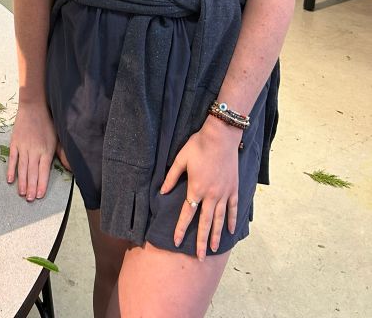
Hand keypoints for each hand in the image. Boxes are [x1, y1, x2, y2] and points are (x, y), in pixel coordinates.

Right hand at [7, 100, 56, 201]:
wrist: (34, 106)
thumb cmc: (48, 122)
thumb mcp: (58, 137)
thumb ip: (62, 153)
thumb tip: (70, 167)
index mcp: (46, 150)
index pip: (44, 171)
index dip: (42, 184)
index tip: (40, 195)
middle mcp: (34, 150)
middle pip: (32, 172)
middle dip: (31, 187)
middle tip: (30, 200)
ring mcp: (23, 147)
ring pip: (22, 168)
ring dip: (22, 182)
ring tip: (22, 193)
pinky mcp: (15, 143)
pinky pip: (12, 159)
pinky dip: (11, 170)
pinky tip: (10, 180)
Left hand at [160, 115, 241, 260]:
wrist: (221, 137)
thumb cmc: (198, 146)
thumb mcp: (181, 159)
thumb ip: (171, 177)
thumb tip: (161, 191)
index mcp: (196, 189)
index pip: (187, 214)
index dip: (181, 228)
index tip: (177, 241)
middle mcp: (211, 195)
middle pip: (205, 223)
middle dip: (201, 242)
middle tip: (200, 258)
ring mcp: (224, 193)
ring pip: (220, 219)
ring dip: (216, 236)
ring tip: (214, 249)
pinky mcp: (234, 189)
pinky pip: (234, 209)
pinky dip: (232, 221)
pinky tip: (231, 231)